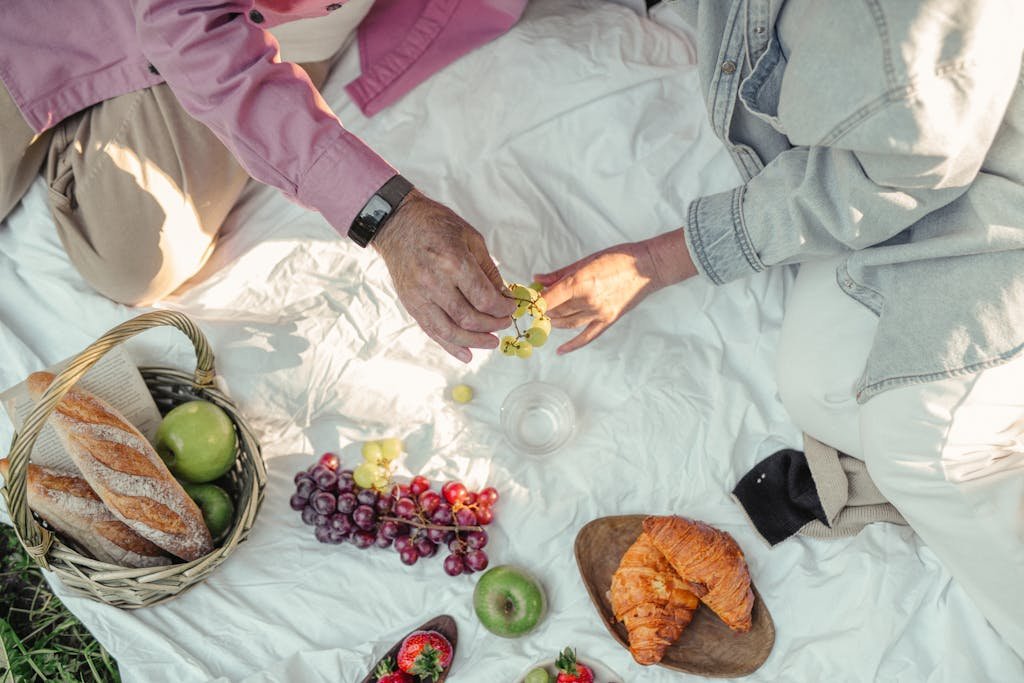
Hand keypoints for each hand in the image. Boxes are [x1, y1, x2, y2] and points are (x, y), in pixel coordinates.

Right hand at [373, 190, 514, 361]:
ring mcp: (420, 296)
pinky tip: (467, 354)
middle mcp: (434, 283)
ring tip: (492, 342)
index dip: (503, 308)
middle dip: (492, 325)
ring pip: (450, 331)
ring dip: (475, 341)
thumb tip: (504, 296)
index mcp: (452, 262)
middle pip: (469, 318)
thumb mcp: (471, 238)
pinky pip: (432, 331)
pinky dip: (450, 346)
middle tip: (505, 322)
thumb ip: (488, 270)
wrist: (397, 224)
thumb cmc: (436, 225)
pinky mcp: (411, 305)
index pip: (484, 298)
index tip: (511, 307)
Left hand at [535, 229, 696, 352]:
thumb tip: (537, 279)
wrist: (648, 267)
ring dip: (554, 321)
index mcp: (580, 282)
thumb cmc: (618, 258)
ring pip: (567, 323)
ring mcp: (599, 313)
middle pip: (556, 312)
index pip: (548, 299)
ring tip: (547, 316)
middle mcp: (588, 301)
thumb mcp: (586, 260)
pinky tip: (560, 350)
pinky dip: (572, 345)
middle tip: (537, 305)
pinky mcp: (608, 320)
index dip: (534, 302)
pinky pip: (586, 337)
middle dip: (543, 309)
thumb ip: (560, 273)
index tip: (526, 302)